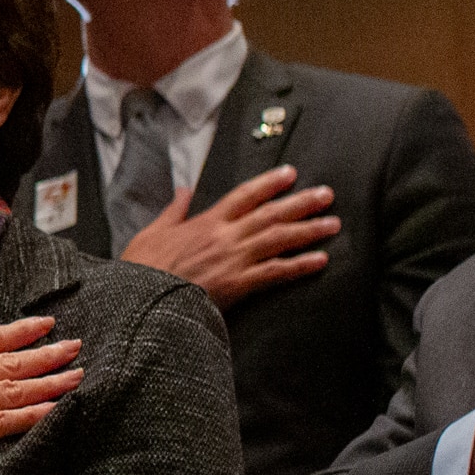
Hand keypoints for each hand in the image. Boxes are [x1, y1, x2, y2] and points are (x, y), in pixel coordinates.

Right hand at [0, 319, 80, 474]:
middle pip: (7, 361)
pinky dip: (32, 416)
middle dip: (45, 353)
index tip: (44, 324)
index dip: (17, 332)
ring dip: (49, 382)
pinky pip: (1, 424)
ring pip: (12, 389)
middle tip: (76, 345)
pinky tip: (56, 411)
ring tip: (78, 374)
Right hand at [118, 165, 339, 306]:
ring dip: (309, 230)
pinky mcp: (238, 284)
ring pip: (279, 239)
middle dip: (301, 203)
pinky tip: (320, 260)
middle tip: (327, 195)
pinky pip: (276, 272)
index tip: (290, 174)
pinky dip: (299, 265)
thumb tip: (183, 191)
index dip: (269, 183)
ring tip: (333, 224)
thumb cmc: (143, 269)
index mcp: (205, 221)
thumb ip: (173, 211)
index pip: (244, 195)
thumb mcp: (152, 232)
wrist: (141, 300)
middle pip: (270, 214)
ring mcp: (234, 259)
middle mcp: (225, 236)